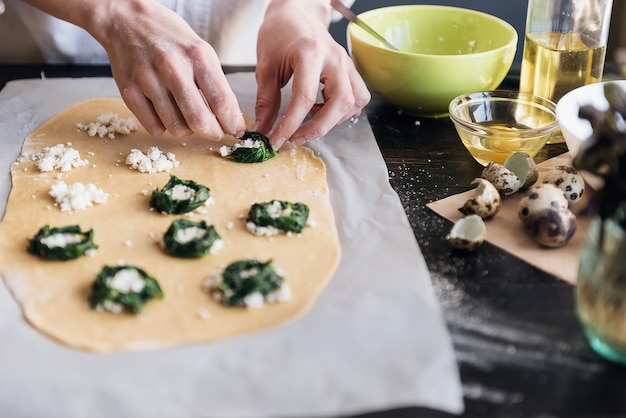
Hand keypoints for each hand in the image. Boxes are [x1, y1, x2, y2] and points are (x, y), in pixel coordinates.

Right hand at [87, 0, 246, 138]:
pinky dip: (164, 127)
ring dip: (187, 129)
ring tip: (186, 114)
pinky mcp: (128, 92)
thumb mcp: (201, 51)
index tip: (237, 131)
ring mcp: (148, 80)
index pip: (222, 102)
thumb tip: (231, 119)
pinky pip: (154, 128)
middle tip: (215, 132)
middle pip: (200, 121)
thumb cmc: (169, 38)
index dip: (233, 124)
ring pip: (177, 129)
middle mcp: (172, 67)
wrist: (126, 20)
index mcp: (197, 56)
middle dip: (213, 133)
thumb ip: (216, 84)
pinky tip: (165, 112)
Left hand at [254, 0, 369, 148]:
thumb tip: (264, 129)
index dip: (290, 124)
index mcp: (310, 53)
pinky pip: (358, 97)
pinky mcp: (351, 70)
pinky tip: (323, 109)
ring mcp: (346, 63)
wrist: (296, 13)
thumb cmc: (280, 35)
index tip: (277, 140)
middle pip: (340, 102)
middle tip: (297, 138)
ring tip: (310, 120)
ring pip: (354, 101)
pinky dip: (343, 111)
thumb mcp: (265, 67)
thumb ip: (266, 101)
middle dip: (319, 127)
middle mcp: (334, 58)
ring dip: (334, 120)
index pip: (305, 98)